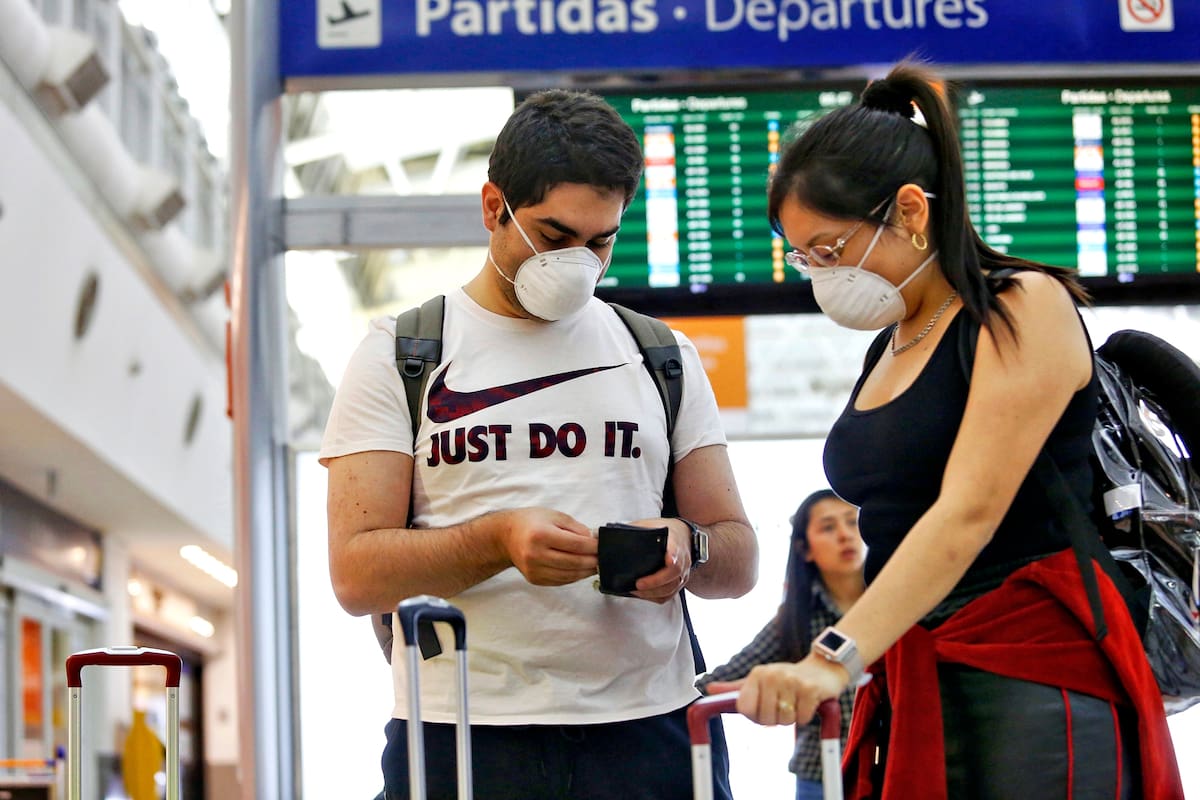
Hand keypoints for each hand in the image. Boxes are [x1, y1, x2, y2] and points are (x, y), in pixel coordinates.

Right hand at [497, 508, 597, 585]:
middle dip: (593, 561)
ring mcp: (534, 570)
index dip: (593, 547)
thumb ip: (576, 528)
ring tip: (595, 565)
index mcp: (541, 535)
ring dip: (585, 572)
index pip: (576, 545)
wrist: (506, 536)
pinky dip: (574, 577)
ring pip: (568, 575)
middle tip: (603, 558)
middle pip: (574, 563)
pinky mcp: (534, 579)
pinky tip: (581, 570)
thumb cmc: (531, 522)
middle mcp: (535, 554)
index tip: (602, 546)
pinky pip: (560, 581)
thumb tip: (594, 541)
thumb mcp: (554, 516)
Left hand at [628, 517, 690, 603]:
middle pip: (673, 575)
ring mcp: (682, 573)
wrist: (684, 535)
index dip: (673, 558)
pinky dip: (655, 597)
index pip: (676, 552)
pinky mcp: (679, 582)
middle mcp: (682, 560)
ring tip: (635, 591)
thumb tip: (610, 537)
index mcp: (674, 543)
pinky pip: (669, 595)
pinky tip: (643, 593)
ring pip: (671, 588)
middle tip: (638, 584)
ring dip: (652, 592)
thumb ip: (635, 530)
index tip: (668, 561)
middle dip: (655, 582)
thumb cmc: (666, 531)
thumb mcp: (650, 524)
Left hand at [718, 655, 847, 726]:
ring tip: (796, 702)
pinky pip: (802, 718)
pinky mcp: (810, 689)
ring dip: (792, 717)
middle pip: (765, 719)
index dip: (755, 716)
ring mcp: (791, 680)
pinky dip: (806, 715)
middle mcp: (772, 674)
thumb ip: (735, 688)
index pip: (745, 709)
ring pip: (784, 720)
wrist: (822, 669)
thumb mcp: (760, 680)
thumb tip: (708, 689)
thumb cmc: (786, 679)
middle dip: (776, 718)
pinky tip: (808, 702)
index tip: (765, 709)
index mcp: (757, 674)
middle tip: (784, 704)